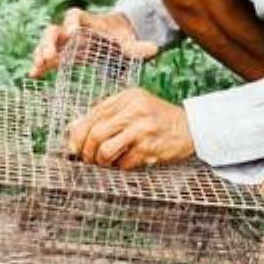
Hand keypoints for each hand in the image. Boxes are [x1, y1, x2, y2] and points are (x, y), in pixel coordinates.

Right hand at [29, 8, 157, 77]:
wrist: (116, 38)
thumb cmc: (122, 37)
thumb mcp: (130, 42)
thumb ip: (139, 46)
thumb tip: (154, 49)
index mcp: (89, 22)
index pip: (76, 15)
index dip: (72, 23)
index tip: (72, 33)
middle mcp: (74, 30)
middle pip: (55, 29)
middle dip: (49, 41)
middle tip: (48, 55)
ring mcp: (67, 42)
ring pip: (48, 43)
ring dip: (41, 52)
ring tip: (37, 67)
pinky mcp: (64, 54)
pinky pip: (49, 58)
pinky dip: (40, 65)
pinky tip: (33, 75)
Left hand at [67, 87, 194, 169]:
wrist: (191, 127)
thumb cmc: (157, 119)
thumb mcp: (132, 108)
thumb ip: (104, 115)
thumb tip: (73, 130)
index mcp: (127, 97)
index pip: (92, 115)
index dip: (78, 135)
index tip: (74, 148)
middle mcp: (134, 109)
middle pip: (95, 133)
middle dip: (87, 151)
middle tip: (88, 159)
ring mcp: (143, 128)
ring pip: (105, 150)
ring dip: (101, 162)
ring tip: (105, 163)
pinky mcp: (150, 147)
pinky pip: (124, 163)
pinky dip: (121, 167)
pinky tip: (126, 162)